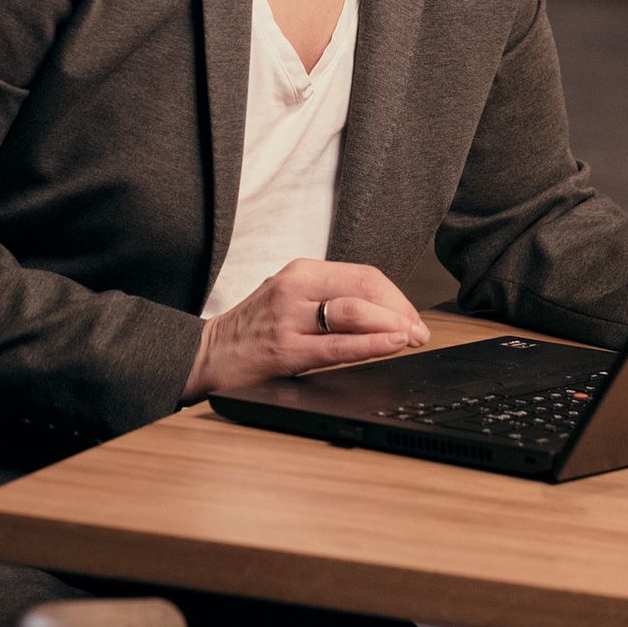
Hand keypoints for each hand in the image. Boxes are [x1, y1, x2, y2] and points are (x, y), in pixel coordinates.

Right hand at [186, 259, 429, 399]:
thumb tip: (384, 313)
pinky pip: (338, 346)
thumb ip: (330, 300)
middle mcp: (295, 288)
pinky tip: (391, 345)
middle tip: (419, 331)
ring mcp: (289, 318)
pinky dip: (371, 344)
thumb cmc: (254, 329)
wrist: (208, 354)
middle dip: (400, 310)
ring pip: (353, 312)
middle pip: (364, 288)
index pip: (363, 275)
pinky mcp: (285, 349)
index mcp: (301, 272)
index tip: (412, 317)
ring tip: (412, 338)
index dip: (396, 296)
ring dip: (392, 325)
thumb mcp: (291, 299)